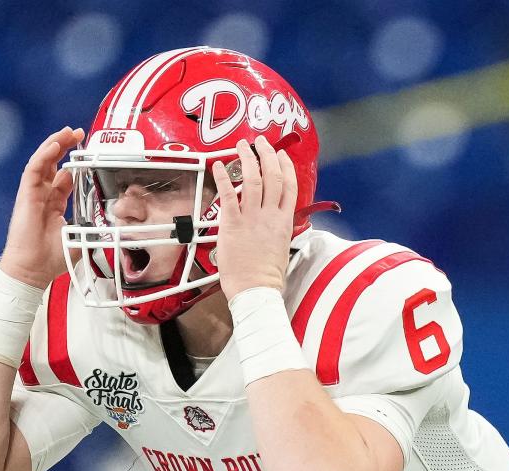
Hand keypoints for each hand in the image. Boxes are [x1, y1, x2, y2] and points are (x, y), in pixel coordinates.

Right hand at [0, 126, 84, 288]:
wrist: (33, 269)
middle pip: (53, 163)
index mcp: (54, 205)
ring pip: (43, 161)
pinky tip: (55, 145)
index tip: (88, 154)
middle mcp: (43, 196)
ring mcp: (33, 194)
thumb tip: (112, 227)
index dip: (75, 165)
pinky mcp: (26, 195)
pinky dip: (44, 155)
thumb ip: (93, 229)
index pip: (64, 178)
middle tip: (79, 134)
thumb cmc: (50, 259)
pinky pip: (33, 170)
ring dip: (55, 144)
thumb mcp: (80, 238)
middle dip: (66, 146)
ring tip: (68, 132)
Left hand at [212, 135, 297, 299]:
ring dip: (247, 159)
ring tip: (242, 146)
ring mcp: (252, 218)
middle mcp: (271, 215)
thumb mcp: (282, 249)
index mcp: (285, 221)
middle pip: (273, 176)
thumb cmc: (267, 277)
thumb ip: (279, 232)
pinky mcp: (233, 224)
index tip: (281, 154)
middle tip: (260, 142)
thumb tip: (277, 226)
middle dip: (267, 154)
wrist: (257, 290)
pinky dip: (223, 177)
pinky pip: (228, 194)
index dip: (286, 166)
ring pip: (253, 179)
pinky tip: (218, 165)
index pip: (290, 186)